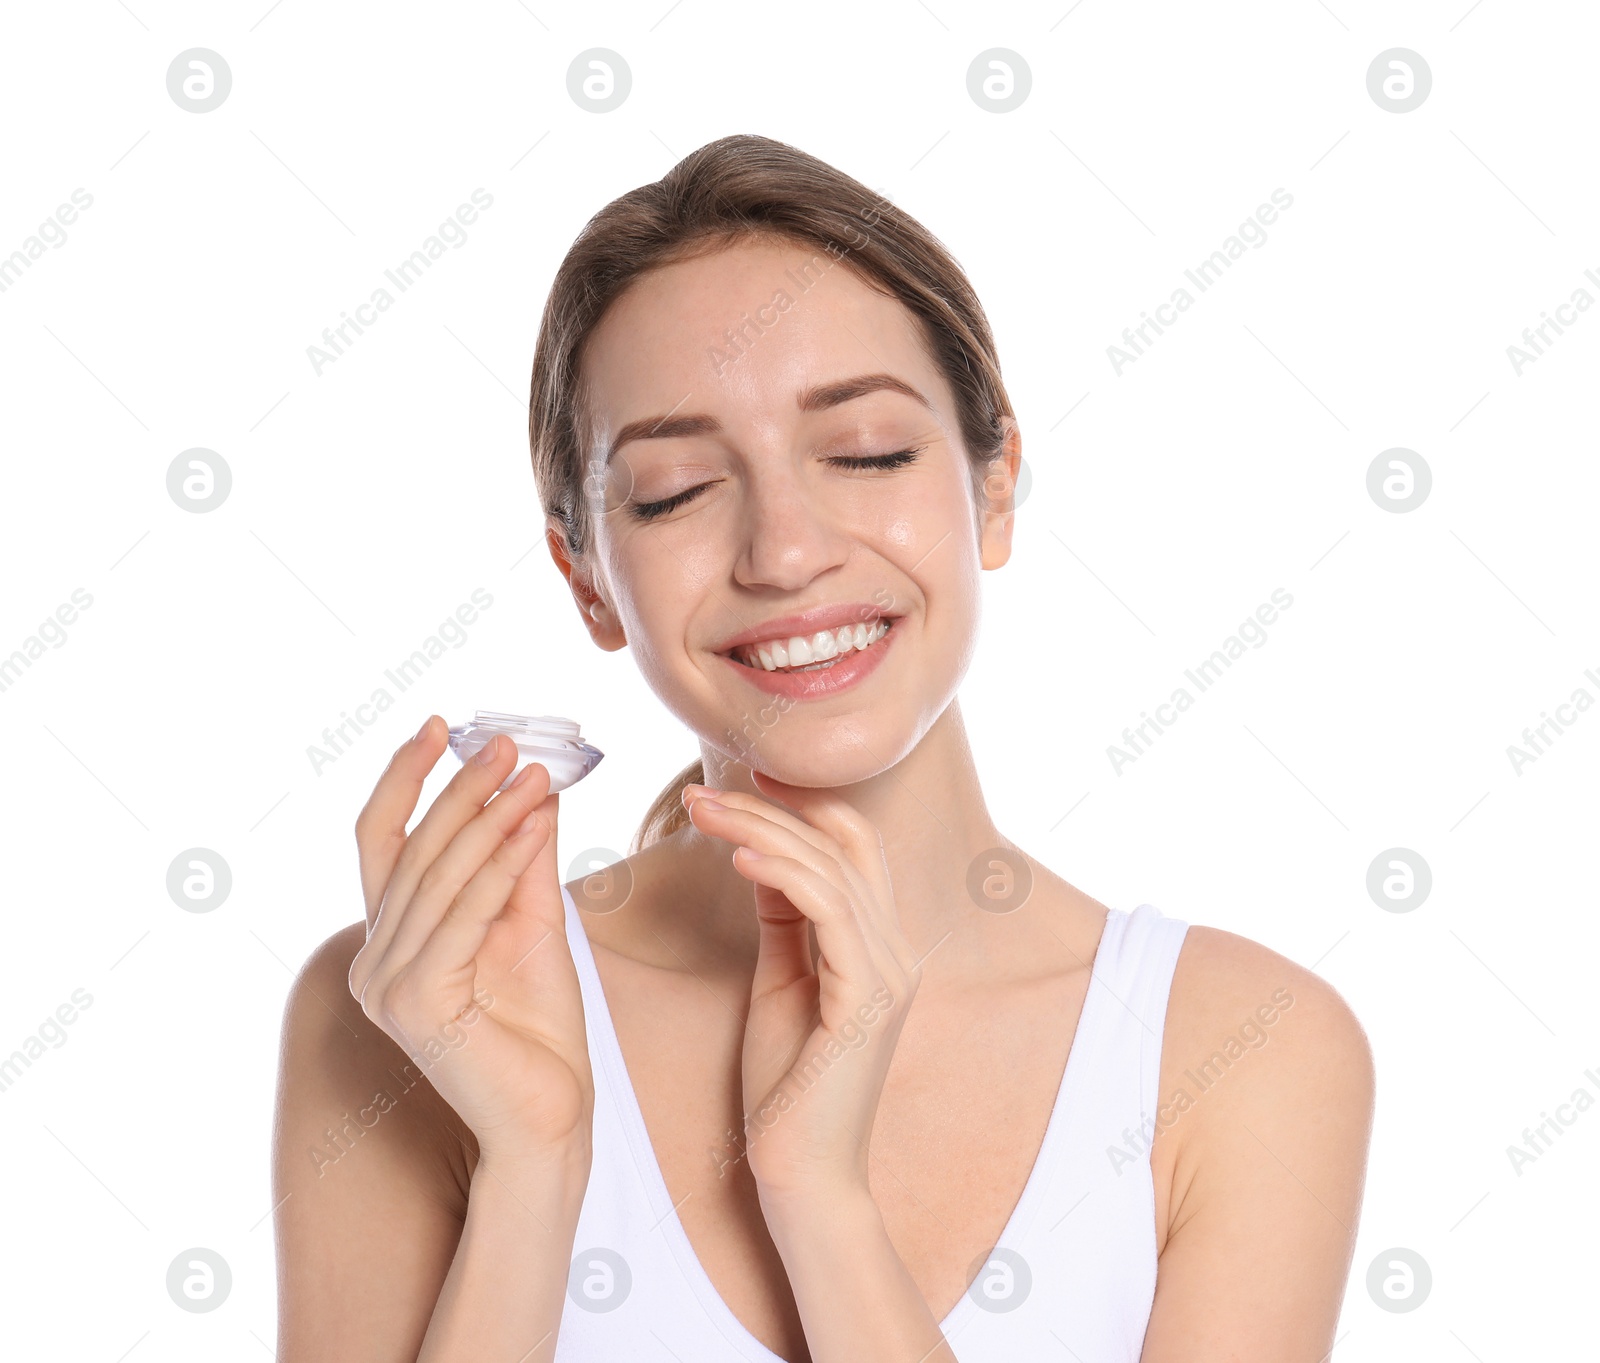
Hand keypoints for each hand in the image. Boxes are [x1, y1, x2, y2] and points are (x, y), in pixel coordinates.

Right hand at [348, 717, 593, 1166]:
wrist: (551, 1117)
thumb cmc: (540, 1030)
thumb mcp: (531, 924)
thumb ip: (521, 861)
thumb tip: (533, 788)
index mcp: (390, 940)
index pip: (384, 842)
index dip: (406, 780)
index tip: (441, 726)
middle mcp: (373, 961)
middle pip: (415, 851)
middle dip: (463, 790)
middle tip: (508, 744)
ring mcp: (387, 987)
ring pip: (440, 878)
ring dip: (490, 820)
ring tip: (535, 776)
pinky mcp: (417, 1005)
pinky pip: (463, 917)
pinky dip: (500, 868)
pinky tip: (534, 829)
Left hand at [682, 773, 920, 1205]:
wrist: (803, 1175)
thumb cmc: (788, 1089)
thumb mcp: (782, 984)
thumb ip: (784, 924)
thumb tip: (763, 859)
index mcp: (879, 945)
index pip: (852, 847)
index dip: (799, 806)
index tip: (735, 784)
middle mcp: (896, 949)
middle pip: (842, 844)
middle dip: (768, 807)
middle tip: (702, 792)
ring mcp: (889, 972)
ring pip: (833, 866)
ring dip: (762, 829)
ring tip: (704, 812)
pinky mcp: (868, 998)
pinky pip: (828, 910)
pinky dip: (782, 871)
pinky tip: (735, 855)